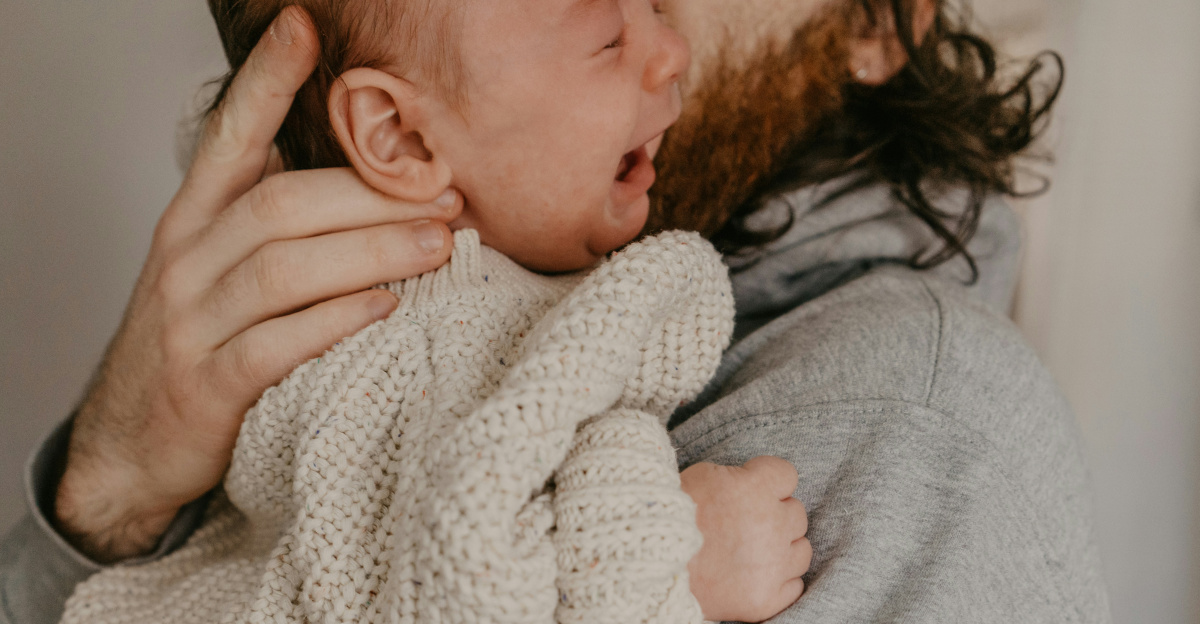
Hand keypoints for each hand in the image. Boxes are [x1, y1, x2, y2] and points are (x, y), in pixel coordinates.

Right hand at [53, 7, 460, 562]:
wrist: (131, 444)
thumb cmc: (198, 340)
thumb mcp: (219, 264)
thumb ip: (274, 217)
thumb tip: (368, 173)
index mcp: (194, 219)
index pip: (230, 136)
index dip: (265, 81)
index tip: (302, 28)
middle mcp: (187, 260)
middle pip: (283, 204)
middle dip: (372, 196)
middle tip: (447, 197)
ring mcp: (192, 323)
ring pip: (283, 270)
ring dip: (370, 252)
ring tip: (437, 246)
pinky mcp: (207, 387)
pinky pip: (276, 346)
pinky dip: (336, 322)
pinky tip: (386, 310)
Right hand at [681, 457, 812, 622]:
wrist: (646, 562)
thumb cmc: (669, 514)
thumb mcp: (703, 475)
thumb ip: (738, 477)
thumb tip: (754, 483)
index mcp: (755, 488)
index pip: (787, 475)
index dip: (769, 481)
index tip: (753, 489)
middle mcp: (771, 525)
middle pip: (797, 513)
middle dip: (775, 515)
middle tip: (746, 523)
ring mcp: (771, 565)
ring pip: (801, 550)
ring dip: (782, 548)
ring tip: (752, 551)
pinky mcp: (765, 599)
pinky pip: (794, 585)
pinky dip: (778, 581)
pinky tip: (756, 575)